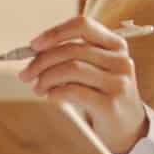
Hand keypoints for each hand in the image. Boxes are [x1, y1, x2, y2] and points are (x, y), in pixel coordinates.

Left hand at [20, 16, 147, 153]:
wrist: (128, 128)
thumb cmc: (102, 93)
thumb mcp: (95, 68)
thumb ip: (71, 55)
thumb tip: (33, 52)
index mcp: (115, 44)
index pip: (82, 25)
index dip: (55, 32)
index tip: (33, 45)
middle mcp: (120, 60)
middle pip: (72, 50)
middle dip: (41, 61)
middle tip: (26, 74)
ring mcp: (118, 82)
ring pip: (71, 69)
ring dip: (46, 78)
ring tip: (38, 88)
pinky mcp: (110, 104)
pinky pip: (74, 91)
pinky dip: (55, 92)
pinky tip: (50, 96)